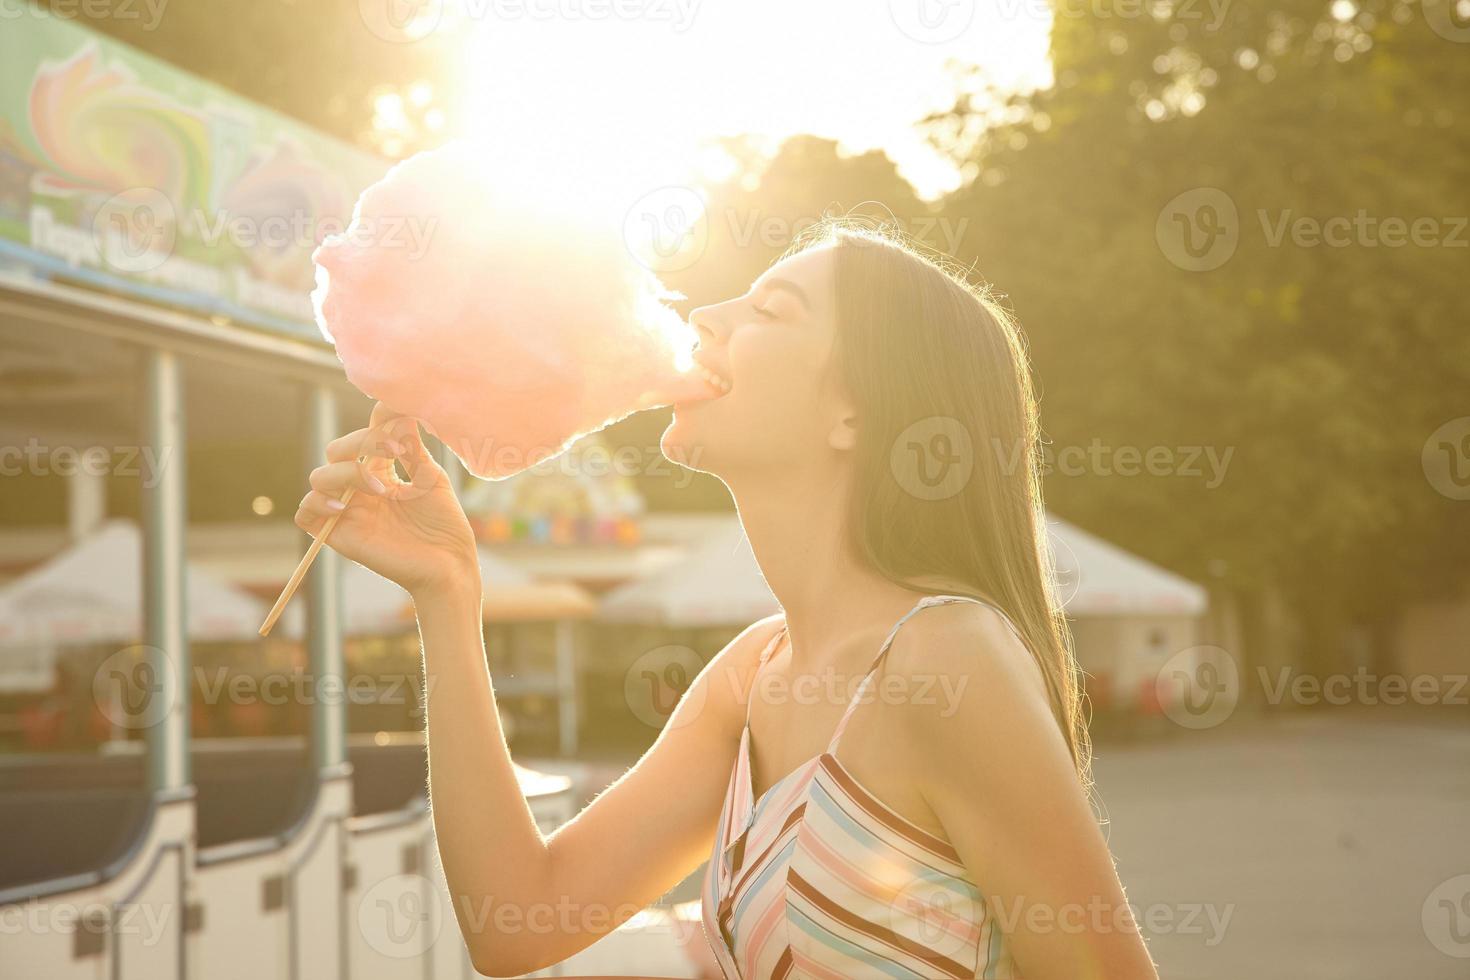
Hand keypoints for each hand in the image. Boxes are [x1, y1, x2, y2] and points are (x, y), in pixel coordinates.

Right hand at [294, 402, 478, 597]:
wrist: (448, 564)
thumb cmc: (444, 524)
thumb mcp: (429, 477)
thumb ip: (411, 446)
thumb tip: (400, 407)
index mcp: (381, 470)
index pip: (364, 435)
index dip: (376, 423)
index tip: (400, 418)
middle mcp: (359, 488)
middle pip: (336, 450)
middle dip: (361, 442)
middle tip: (394, 451)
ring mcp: (346, 510)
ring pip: (319, 476)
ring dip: (347, 472)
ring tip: (380, 489)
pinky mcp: (338, 534)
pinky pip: (305, 513)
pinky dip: (317, 502)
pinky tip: (344, 505)